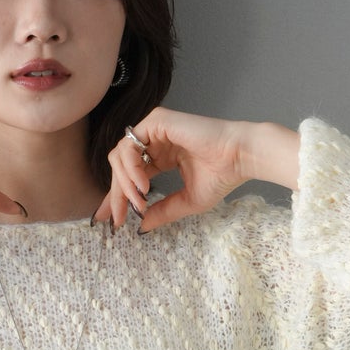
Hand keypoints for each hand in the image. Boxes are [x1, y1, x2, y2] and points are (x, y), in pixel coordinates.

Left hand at [94, 109, 269, 234]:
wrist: (239, 158)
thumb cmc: (221, 176)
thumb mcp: (185, 201)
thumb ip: (161, 211)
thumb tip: (140, 227)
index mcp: (161, 156)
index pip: (130, 175)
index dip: (118, 197)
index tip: (111, 220)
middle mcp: (155, 141)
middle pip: (120, 167)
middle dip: (116, 194)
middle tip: (118, 217)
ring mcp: (154, 129)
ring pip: (120, 156)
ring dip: (124, 183)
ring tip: (138, 201)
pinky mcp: (156, 121)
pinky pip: (129, 145)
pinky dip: (130, 167)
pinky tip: (142, 185)